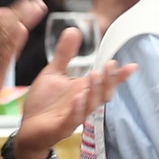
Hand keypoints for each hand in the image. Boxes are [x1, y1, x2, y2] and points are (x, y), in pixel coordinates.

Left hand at [8, 24, 133, 158]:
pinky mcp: (61, 127)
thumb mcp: (53, 73)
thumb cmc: (43, 103)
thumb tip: (74, 29)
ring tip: (95, 75)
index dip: (119, 76)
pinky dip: (77, 109)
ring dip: (95, 91)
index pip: (105, 83)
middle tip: (110, 65)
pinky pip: (72, 119)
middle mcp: (82, 103)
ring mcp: (73, 116)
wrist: (27, 128)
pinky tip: (79, 97)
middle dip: (108, 80)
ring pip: (91, 105)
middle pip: (102, 94)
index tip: (132, 65)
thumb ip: (64, 54)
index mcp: (83, 90)